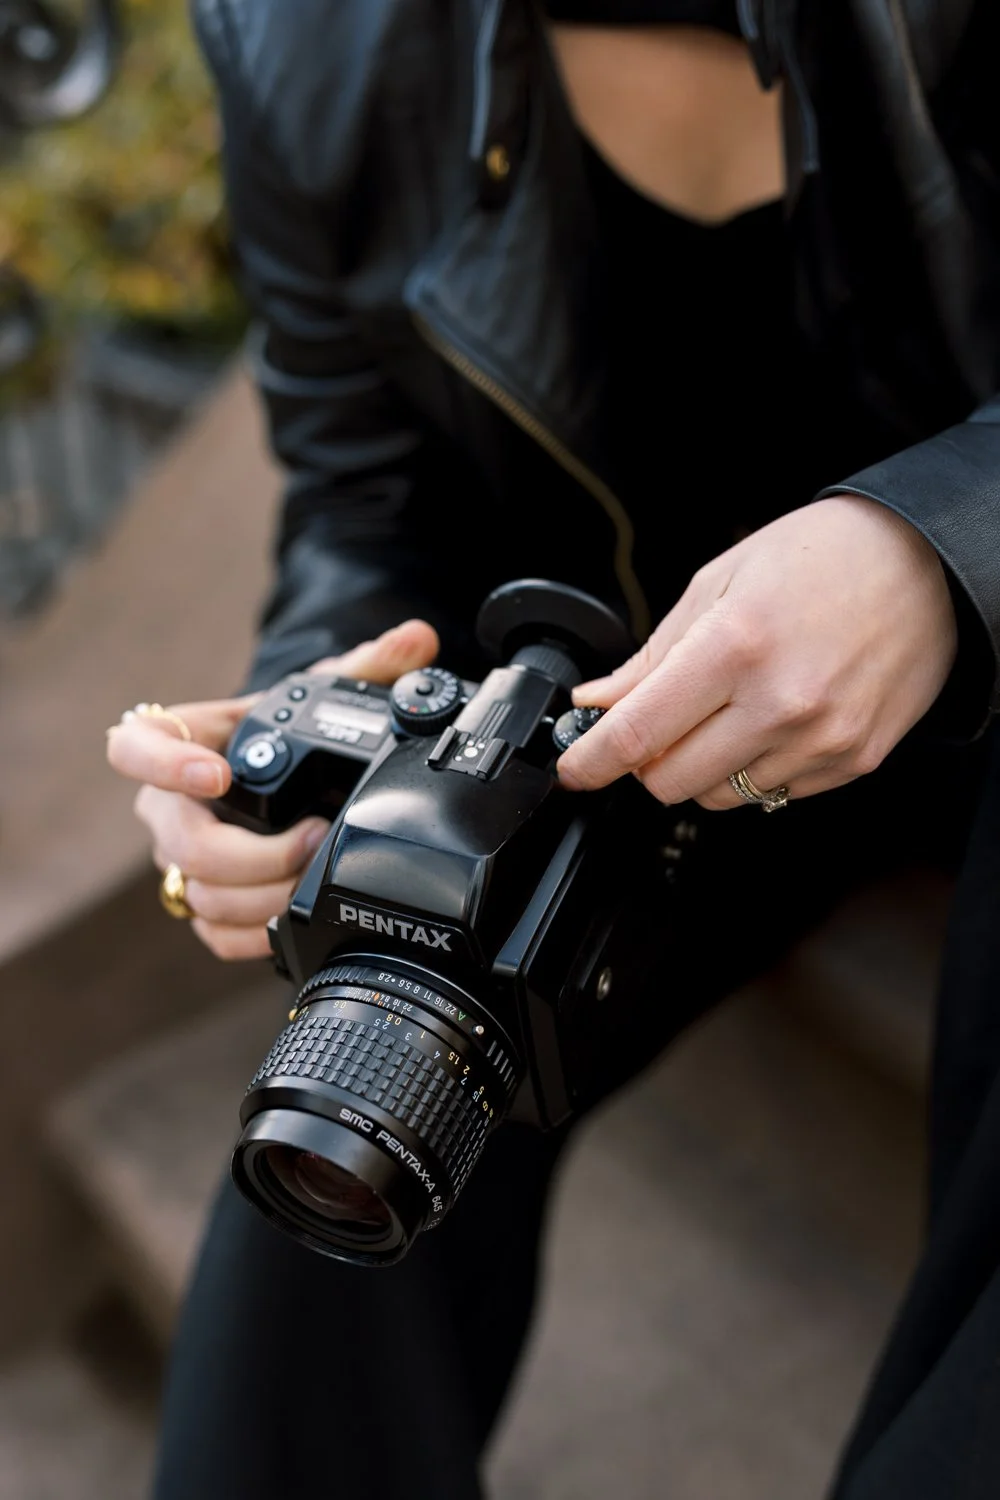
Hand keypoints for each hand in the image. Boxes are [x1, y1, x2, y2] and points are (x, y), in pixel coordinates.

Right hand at [107, 619, 439, 958]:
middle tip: (314, 837)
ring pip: (201, 895)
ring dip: (264, 895)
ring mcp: (182, 858)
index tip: (219, 775)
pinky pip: (212, 934)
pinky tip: (292, 919)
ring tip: (316, 876)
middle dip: (253, 854)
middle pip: (183, 844)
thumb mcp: (323, 692)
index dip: (165, 764)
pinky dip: (254, 933)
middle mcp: (170, 805)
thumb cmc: (288, 732)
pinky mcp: (202, 901)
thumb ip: (369, 665)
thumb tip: (417, 640)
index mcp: (183, 742)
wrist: (288, 775)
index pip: (134, 745)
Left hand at [556, 496, 957, 808]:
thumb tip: (597, 702)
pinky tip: (772, 720)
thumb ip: (652, 657)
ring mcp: (820, 740)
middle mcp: (780, 703)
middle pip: (670, 781)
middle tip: (659, 722)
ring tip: (728, 711)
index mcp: (735, 648)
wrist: (924, 562)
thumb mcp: (718, 584)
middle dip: (647, 760)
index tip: (573, 768)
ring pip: (720, 797)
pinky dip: (756, 768)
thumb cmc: (821, 558)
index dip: (591, 760)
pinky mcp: (853, 761)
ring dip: (703, 766)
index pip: (637, 733)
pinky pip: (775, 795)